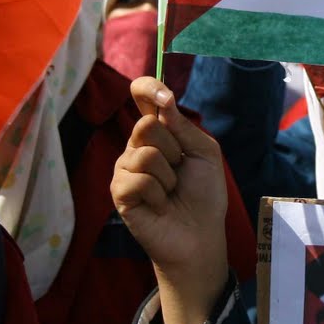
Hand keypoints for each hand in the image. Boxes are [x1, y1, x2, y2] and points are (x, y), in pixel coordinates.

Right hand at [111, 76, 231, 323]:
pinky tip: (160, 206)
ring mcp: (125, 169)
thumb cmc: (205, 195)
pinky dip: (158, 194)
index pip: (142, 96)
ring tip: (171, 193)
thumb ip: (183, 126)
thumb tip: (163, 101)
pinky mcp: (119, 193)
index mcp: (159, 131)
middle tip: (180, 172)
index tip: (164, 98)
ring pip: (145, 153)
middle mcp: (137, 145)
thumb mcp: (204, 153)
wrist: (200, 235)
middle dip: (174, 150)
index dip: (148, 88)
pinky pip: (138, 179)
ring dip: (169, 176)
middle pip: (146, 125)